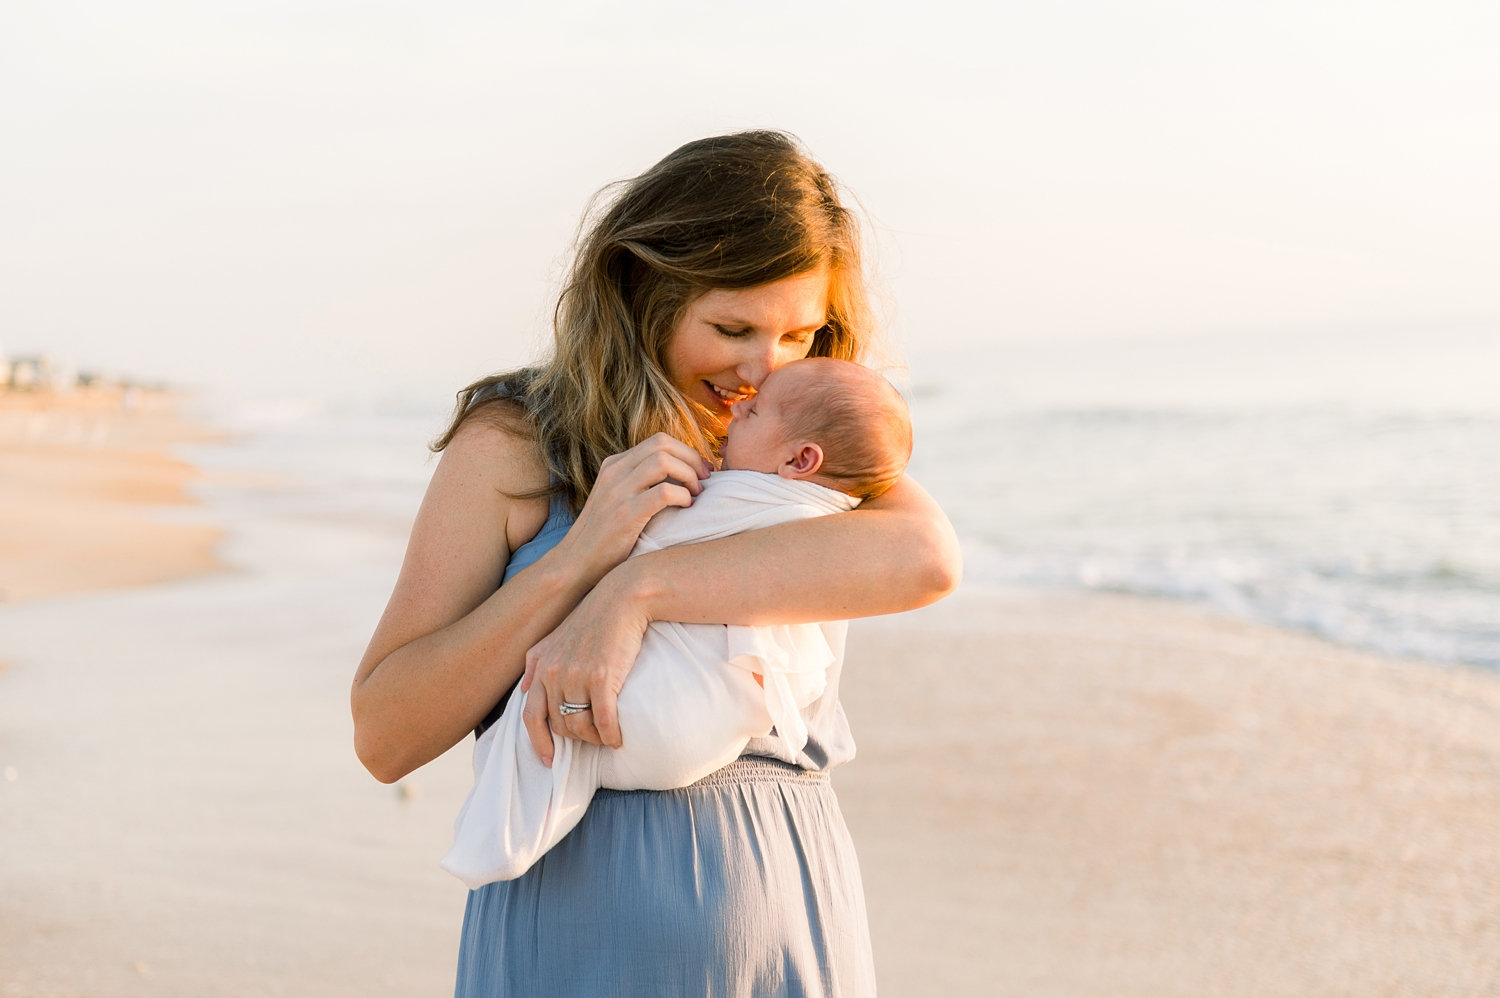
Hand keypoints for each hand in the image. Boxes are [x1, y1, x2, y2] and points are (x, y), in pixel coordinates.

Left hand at [520, 569, 649, 763]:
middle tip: (593, 740)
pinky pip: (603, 722)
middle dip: (576, 739)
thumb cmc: (593, 617)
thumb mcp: (556, 636)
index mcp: (542, 667)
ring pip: (581, 727)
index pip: (530, 716)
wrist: (623, 597)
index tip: (549, 760)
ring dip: (595, 739)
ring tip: (607, 737)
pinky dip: (611, 736)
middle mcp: (555, 674)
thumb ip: (536, 662)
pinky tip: (618, 738)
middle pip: (559, 725)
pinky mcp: (602, 678)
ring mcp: (577, 677)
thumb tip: (522, 689)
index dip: (538, 742)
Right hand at [554, 433, 711, 583]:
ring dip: (689, 475)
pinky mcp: (624, 515)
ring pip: (663, 462)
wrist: (576, 563)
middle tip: (705, 480)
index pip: (658, 441)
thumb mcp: (618, 498)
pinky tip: (686, 508)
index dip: (686, 452)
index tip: (702, 471)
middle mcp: (614, 472)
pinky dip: (683, 497)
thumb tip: (682, 474)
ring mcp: (617, 492)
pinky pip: (663, 493)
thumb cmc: (606, 536)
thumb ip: (640, 482)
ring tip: (696, 495)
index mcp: (614, 465)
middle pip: (662, 444)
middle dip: (692, 458)